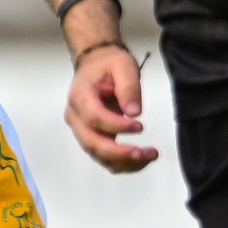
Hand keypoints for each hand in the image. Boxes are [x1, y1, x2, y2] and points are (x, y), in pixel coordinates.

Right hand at [67, 43, 157, 172]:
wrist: (97, 65)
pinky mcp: (92, 138)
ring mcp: (82, 130)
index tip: (140, 126)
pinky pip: (104, 157)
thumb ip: (128, 88)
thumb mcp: (123, 66)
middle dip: (118, 153)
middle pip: (91, 143)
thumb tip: (134, 113)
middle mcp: (75, 118)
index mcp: (79, 97)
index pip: (94, 118)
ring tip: (151, 155)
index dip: (116, 126)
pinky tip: (143, 159)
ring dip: (124, 161)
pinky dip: (123, 163)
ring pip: (98, 155)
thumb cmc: (109, 64)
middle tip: (145, 153)